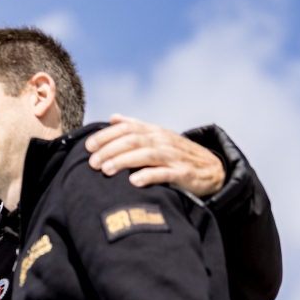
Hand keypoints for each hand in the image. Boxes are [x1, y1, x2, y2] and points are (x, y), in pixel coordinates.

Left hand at [86, 115, 224, 196]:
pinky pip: (165, 174)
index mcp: (154, 132)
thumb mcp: (158, 137)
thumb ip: (136, 127)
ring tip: (106, 170)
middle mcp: (162, 141)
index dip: (106, 136)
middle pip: (133, 141)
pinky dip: (149, 176)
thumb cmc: (177, 154)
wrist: (212, 169)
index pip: (127, 129)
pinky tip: (134, 182)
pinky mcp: (183, 174)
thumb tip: (114, 117)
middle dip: (110, 150)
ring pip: (146, 155)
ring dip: (124, 161)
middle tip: (92, 162)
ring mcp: (173, 157)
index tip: (88, 146)